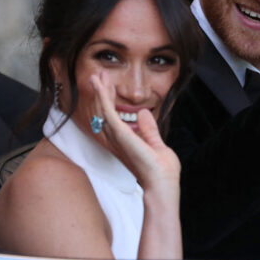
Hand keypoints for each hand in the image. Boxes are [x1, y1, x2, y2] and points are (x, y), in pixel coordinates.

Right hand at [90, 72, 179, 191]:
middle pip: (103, 112)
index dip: (109, 100)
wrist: (162, 184)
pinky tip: (101, 85)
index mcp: (124, 142)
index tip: (110, 85)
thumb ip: (149, 129)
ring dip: (99, 91)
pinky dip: (103, 96)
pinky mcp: (120, 134)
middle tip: (99, 75)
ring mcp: (116, 137)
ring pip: (102, 109)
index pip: (112, 117)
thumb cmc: (161, 171)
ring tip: (97, 75)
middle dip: (101, 92)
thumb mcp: (156, 144)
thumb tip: (144, 113)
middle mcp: (116, 140)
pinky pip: (107, 111)